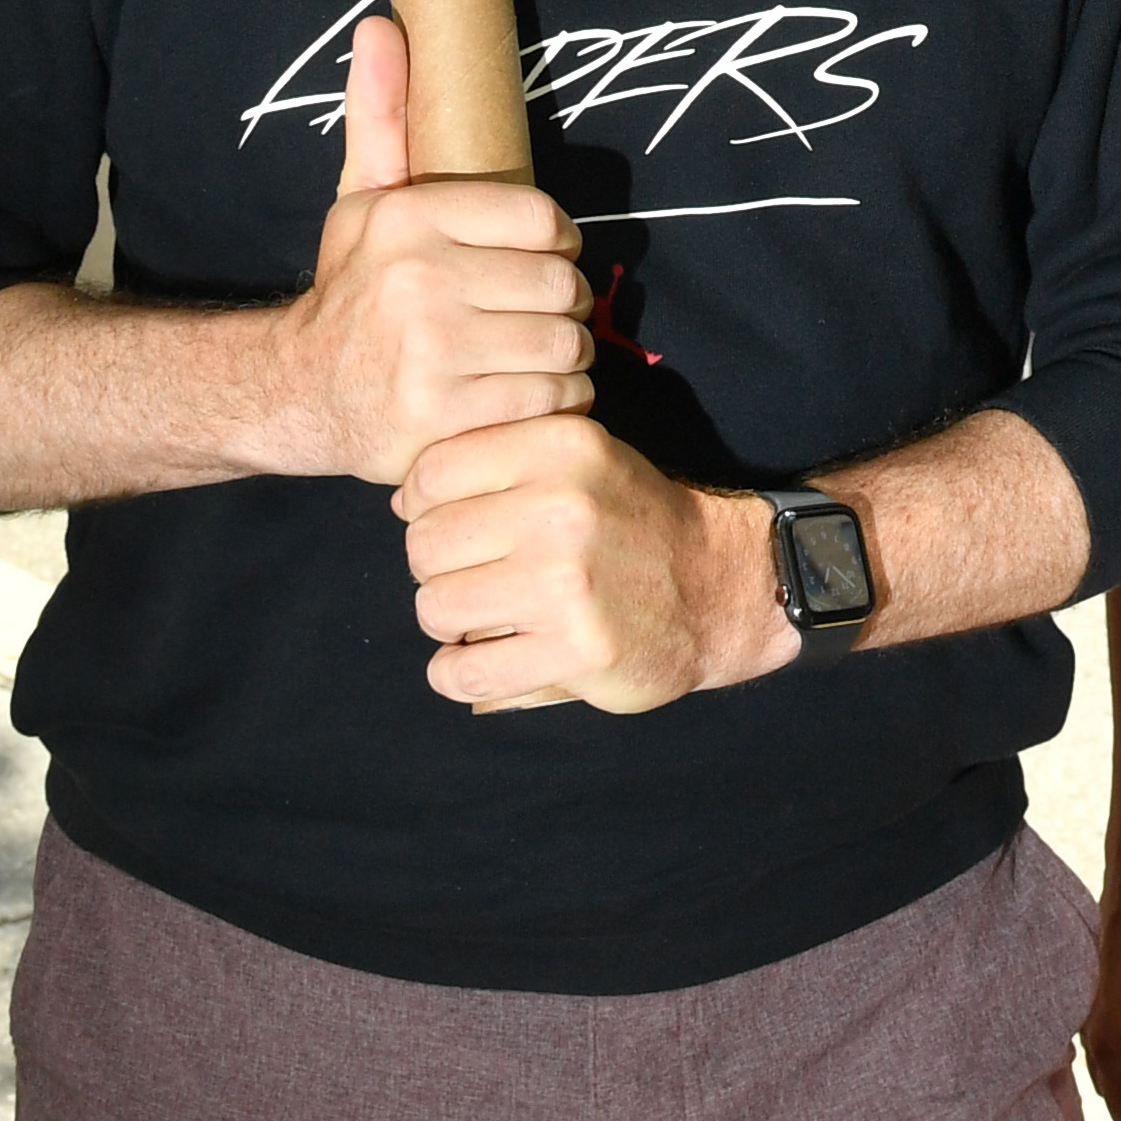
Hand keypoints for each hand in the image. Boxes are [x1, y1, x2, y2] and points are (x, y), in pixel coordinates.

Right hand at [270, 16, 593, 485]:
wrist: (302, 392)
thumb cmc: (352, 288)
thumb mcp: (364, 197)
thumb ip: (383, 113)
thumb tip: (381, 26)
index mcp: (408, 218)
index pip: (541, 217)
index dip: (559, 239)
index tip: (545, 255)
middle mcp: (416, 282)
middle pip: (561, 285)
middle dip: (568, 302)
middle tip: (547, 313)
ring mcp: (429, 356)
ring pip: (562, 345)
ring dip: (568, 355)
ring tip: (542, 353)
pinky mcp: (442, 418)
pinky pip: (546, 401)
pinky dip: (556, 401)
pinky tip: (531, 392)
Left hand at [396, 414, 796, 712]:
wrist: (718, 584)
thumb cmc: (629, 517)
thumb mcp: (577, 458)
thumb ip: (497, 460)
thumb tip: (402, 501)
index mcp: (558, 447)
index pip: (431, 472)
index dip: (422, 504)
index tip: (449, 524)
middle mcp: (561, 507)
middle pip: (424, 544)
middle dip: (435, 567)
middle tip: (471, 577)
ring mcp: (567, 582)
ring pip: (435, 608)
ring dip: (447, 623)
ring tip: (482, 618)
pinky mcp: (576, 649)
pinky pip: (465, 671)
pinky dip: (457, 674)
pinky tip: (479, 662)